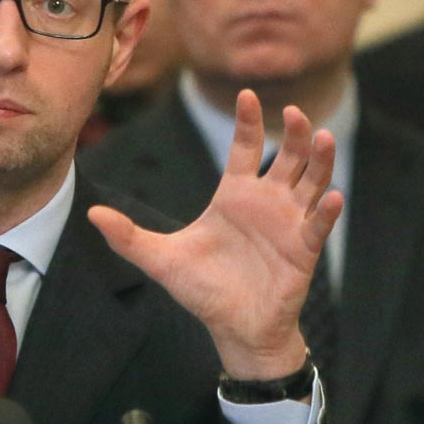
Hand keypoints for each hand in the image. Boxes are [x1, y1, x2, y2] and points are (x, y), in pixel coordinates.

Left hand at [89, 89, 342, 381]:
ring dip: (320, 159)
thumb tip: (91, 214)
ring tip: (323, 137)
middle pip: (287, 156)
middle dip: (294, 132)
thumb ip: (129, 236)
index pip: (245, 147)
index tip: (245, 93)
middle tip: (293, 111)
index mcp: (235, 195)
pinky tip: (332, 196)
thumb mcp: (160, 260)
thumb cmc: (203, 291)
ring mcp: (289, 223)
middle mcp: (266, 202)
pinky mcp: (303, 249)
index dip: (248, 121)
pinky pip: (319, 224)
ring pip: (312, 181)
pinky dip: (327, 210)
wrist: (233, 329)